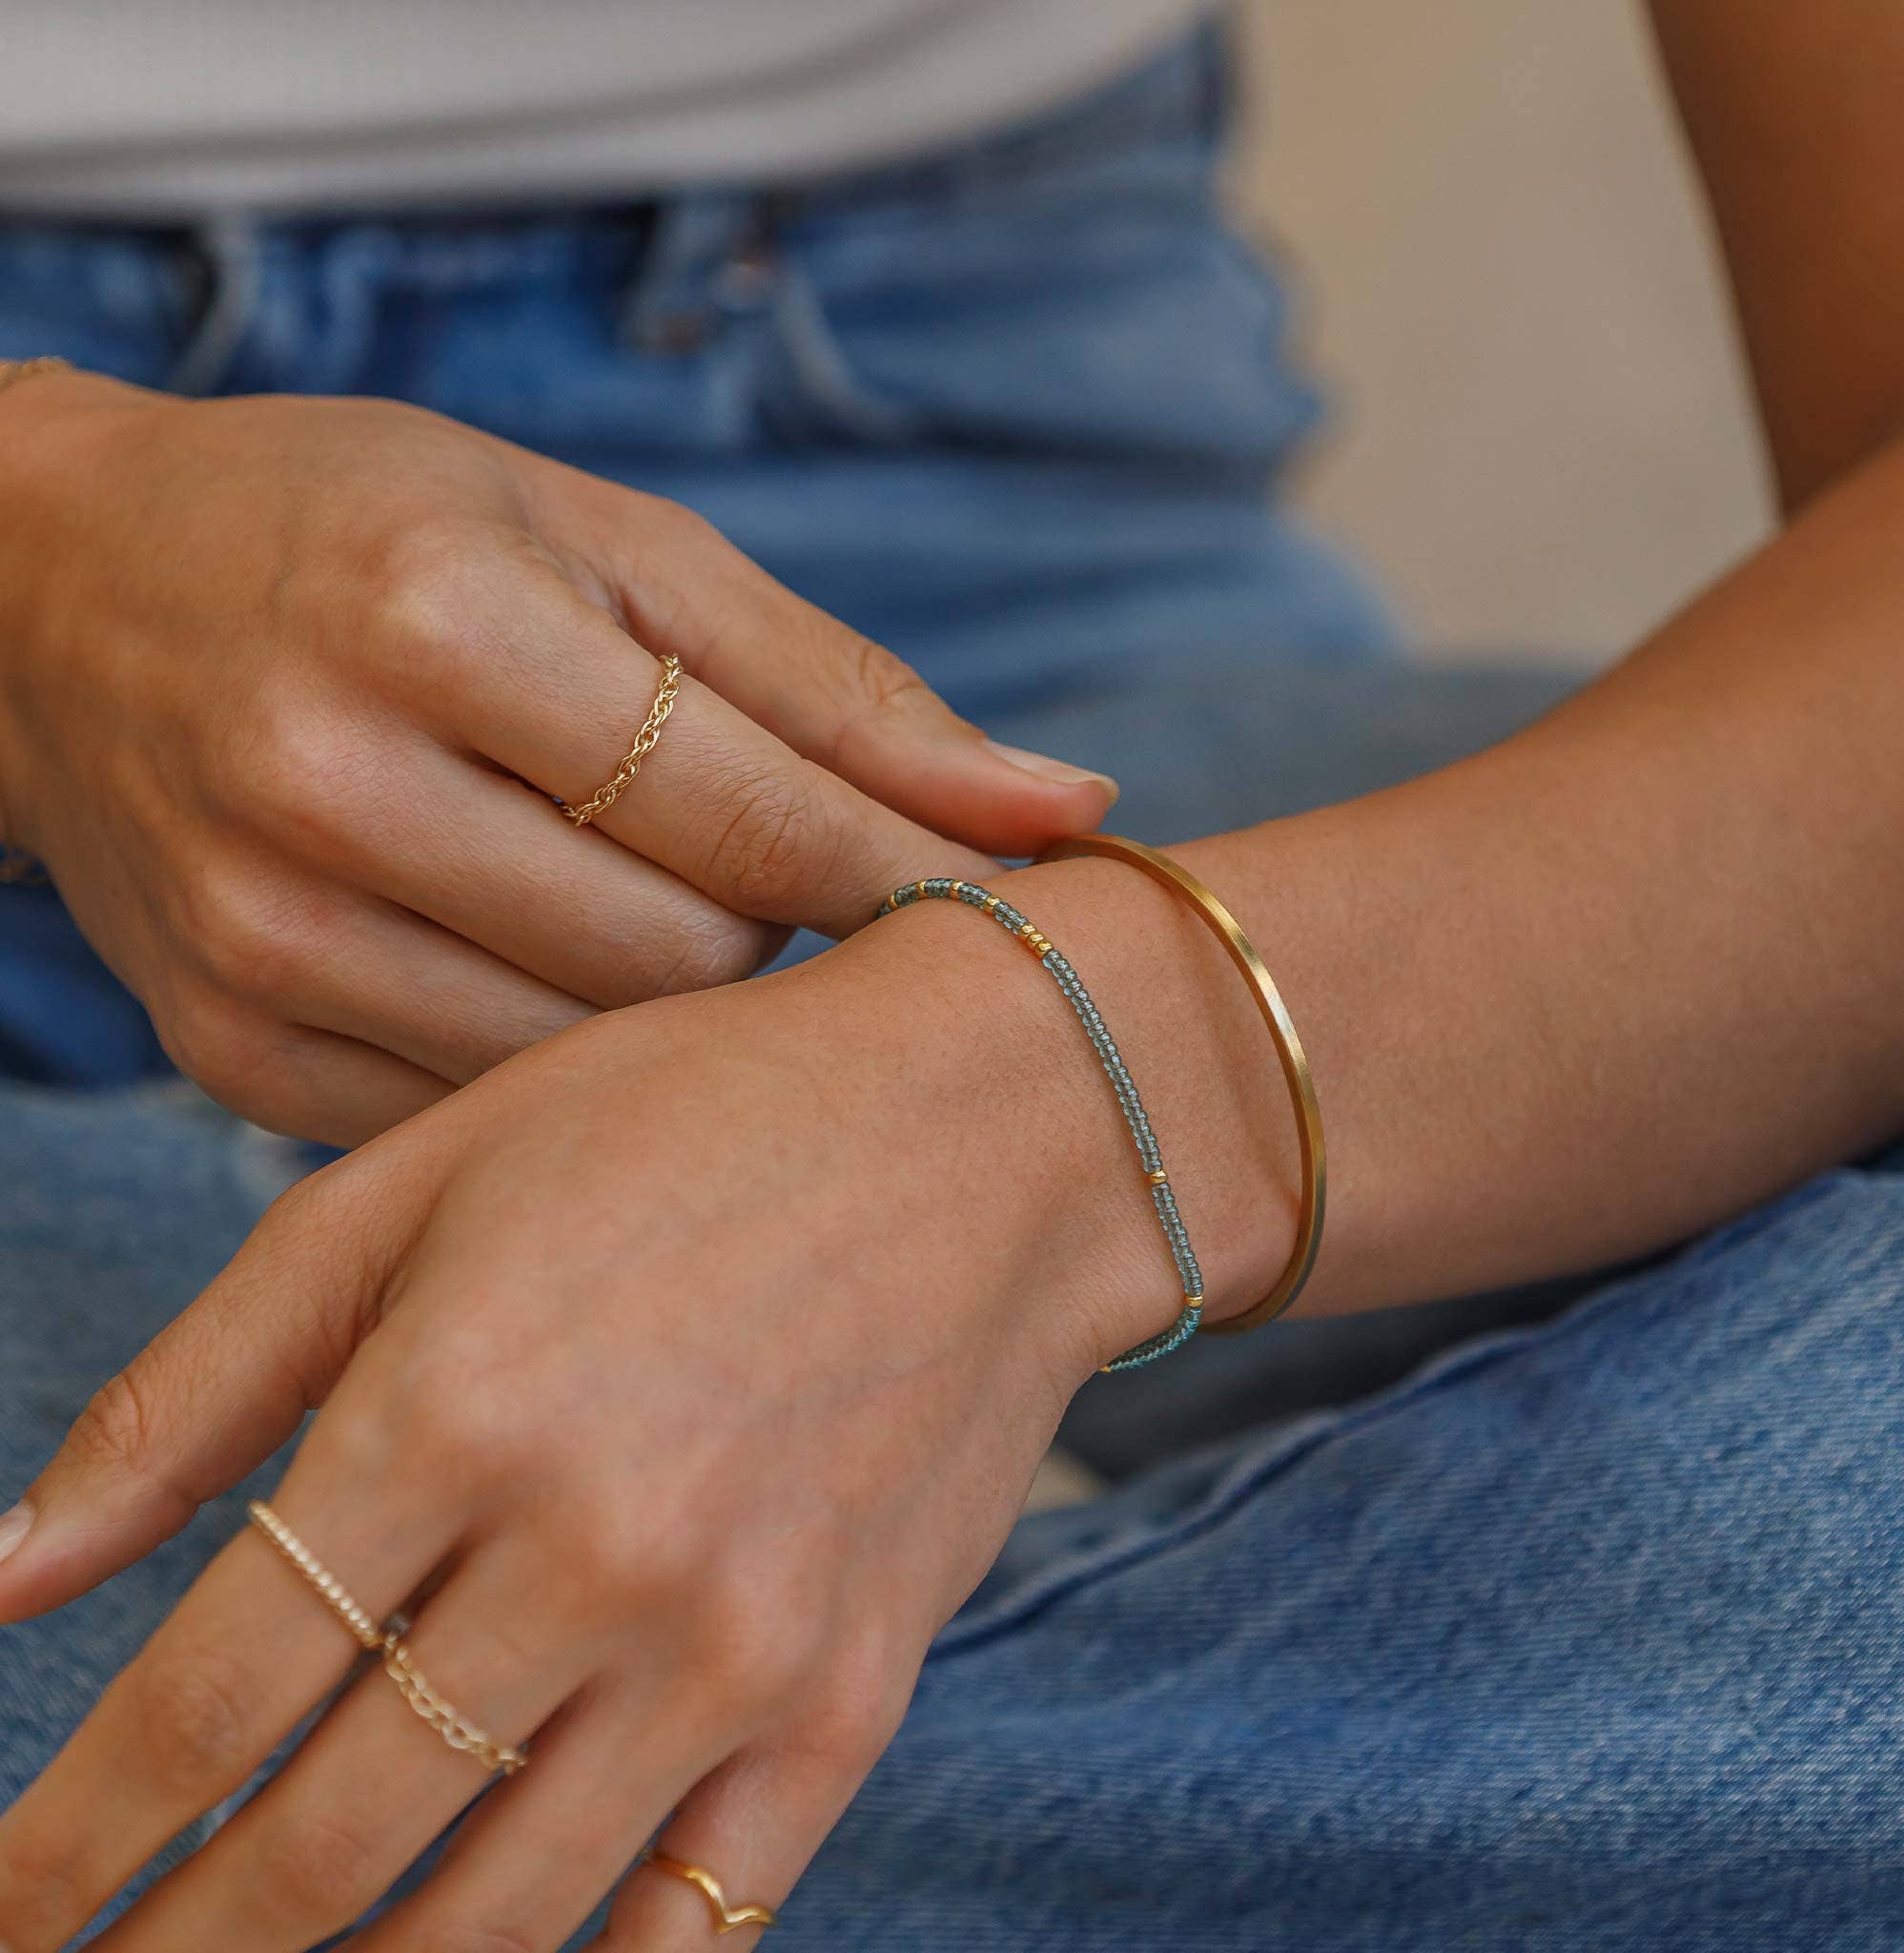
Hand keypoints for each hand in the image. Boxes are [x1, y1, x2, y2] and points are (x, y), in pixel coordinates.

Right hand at [0, 372, 1115, 1145]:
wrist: (64, 599)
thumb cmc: (374, 535)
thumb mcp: (612, 549)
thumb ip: (843, 690)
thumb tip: (1074, 808)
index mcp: (432, 619)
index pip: (750, 816)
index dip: (896, 871)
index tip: (992, 903)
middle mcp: (321, 788)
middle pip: (685, 962)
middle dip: (767, 932)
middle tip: (763, 875)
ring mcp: (258, 944)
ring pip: (595, 1062)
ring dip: (669, 1004)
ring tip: (645, 907)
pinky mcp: (225, 1056)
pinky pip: (485, 1114)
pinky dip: (555, 1057)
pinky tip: (536, 966)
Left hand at [0, 863, 1273, 1950]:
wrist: (992, 1129)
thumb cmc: (691, 1116)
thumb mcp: (421, 1180)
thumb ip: (202, 1380)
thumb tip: (9, 1571)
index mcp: (455, 1404)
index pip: (202, 1705)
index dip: (64, 1844)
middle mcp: (591, 1552)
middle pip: (316, 1851)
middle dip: (168, 1949)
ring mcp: (738, 1647)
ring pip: (486, 1927)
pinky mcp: (850, 1698)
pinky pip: (690, 1928)